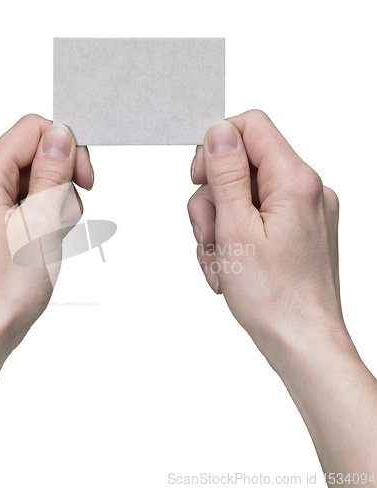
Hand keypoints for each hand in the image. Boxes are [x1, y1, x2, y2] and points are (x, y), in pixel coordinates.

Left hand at [0, 114, 93, 353]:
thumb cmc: (4, 290)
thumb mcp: (41, 224)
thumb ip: (51, 173)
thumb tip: (60, 136)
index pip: (32, 130)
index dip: (67, 149)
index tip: (84, 180)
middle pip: (32, 157)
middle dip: (60, 183)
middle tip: (65, 218)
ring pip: (29, 182)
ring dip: (52, 204)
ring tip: (51, 239)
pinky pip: (19, 204)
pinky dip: (39, 218)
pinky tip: (41, 244)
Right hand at [187, 110, 346, 364]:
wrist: (301, 342)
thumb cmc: (274, 297)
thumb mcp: (236, 229)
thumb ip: (226, 173)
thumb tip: (219, 131)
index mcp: (295, 181)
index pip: (250, 126)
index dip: (216, 147)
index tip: (200, 180)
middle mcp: (305, 190)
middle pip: (241, 165)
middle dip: (212, 200)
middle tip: (209, 235)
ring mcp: (302, 212)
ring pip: (242, 195)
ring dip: (219, 225)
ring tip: (219, 260)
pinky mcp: (295, 231)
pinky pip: (254, 217)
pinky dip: (234, 237)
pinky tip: (229, 266)